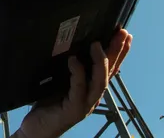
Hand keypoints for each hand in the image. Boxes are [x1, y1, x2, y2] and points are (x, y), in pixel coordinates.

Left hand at [13, 29, 132, 137]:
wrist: (37, 128)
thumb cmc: (48, 103)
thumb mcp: (61, 81)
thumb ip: (72, 68)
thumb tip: (74, 44)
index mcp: (92, 87)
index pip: (110, 67)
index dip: (120, 52)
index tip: (126, 34)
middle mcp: (92, 96)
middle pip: (109, 72)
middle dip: (117, 53)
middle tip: (122, 34)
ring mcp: (84, 104)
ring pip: (99, 82)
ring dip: (100, 63)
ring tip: (97, 44)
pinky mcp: (73, 110)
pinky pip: (78, 89)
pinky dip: (77, 74)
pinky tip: (74, 60)